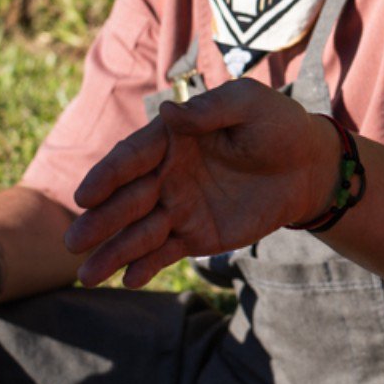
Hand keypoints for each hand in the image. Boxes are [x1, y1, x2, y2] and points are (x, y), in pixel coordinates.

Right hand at [65, 79, 339, 288]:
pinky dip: (145, 266)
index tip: (85, 196)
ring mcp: (178, 207)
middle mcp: (166, 174)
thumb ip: (211, 110)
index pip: (131, 158)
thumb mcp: (249, 104)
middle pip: (126, 200)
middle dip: (99, 222)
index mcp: (171, 139)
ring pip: (138, 232)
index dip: (107, 177)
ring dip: (112, 253)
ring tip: (87, 275)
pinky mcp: (195, 235)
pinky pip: (164, 253)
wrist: (310, 166)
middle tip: (73, 242)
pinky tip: (128, 279)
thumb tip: (171, 113)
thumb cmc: (278, 125)